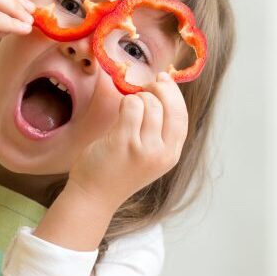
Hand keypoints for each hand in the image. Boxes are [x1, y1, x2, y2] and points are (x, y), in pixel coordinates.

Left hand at [68, 73, 189, 211]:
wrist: (94, 195)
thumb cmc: (117, 171)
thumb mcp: (148, 156)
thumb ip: (158, 131)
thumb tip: (162, 90)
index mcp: (171, 156)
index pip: (182, 117)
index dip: (174, 95)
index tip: (164, 80)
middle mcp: (162, 153)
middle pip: (170, 107)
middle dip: (158, 89)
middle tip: (144, 87)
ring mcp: (144, 148)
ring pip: (149, 103)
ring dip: (136, 98)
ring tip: (126, 110)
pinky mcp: (124, 142)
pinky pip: (131, 106)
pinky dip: (125, 102)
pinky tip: (118, 113)